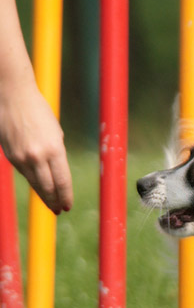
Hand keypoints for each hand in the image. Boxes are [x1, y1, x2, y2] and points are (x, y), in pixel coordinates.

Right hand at [0, 70, 72, 213]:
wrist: (12, 97)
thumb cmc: (38, 112)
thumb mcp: (55, 133)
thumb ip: (57, 154)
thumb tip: (57, 173)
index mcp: (54, 149)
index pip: (62, 181)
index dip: (66, 196)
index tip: (68, 206)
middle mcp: (38, 156)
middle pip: (48, 187)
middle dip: (54, 201)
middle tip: (59, 210)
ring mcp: (22, 158)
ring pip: (35, 184)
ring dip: (43, 196)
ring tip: (50, 204)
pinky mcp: (11, 157)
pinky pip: (24, 174)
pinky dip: (33, 181)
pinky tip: (38, 187)